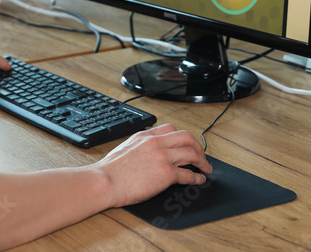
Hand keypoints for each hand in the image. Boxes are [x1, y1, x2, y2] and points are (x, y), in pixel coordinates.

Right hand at [95, 124, 211, 206]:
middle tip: (202, 156)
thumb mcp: (126, 147)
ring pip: (192, 153)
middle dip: (198, 147)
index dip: (184, 137)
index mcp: (145, 135)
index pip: (171, 129)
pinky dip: (197, 177)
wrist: (105, 181)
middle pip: (186, 138)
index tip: (188, 144)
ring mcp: (162, 157)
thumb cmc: (110, 170)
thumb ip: (140, 145)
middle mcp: (156, 142)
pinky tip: (199, 179)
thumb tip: (149, 153)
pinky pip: (188, 173)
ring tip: (205, 168)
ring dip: (202, 161)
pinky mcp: (166, 173)